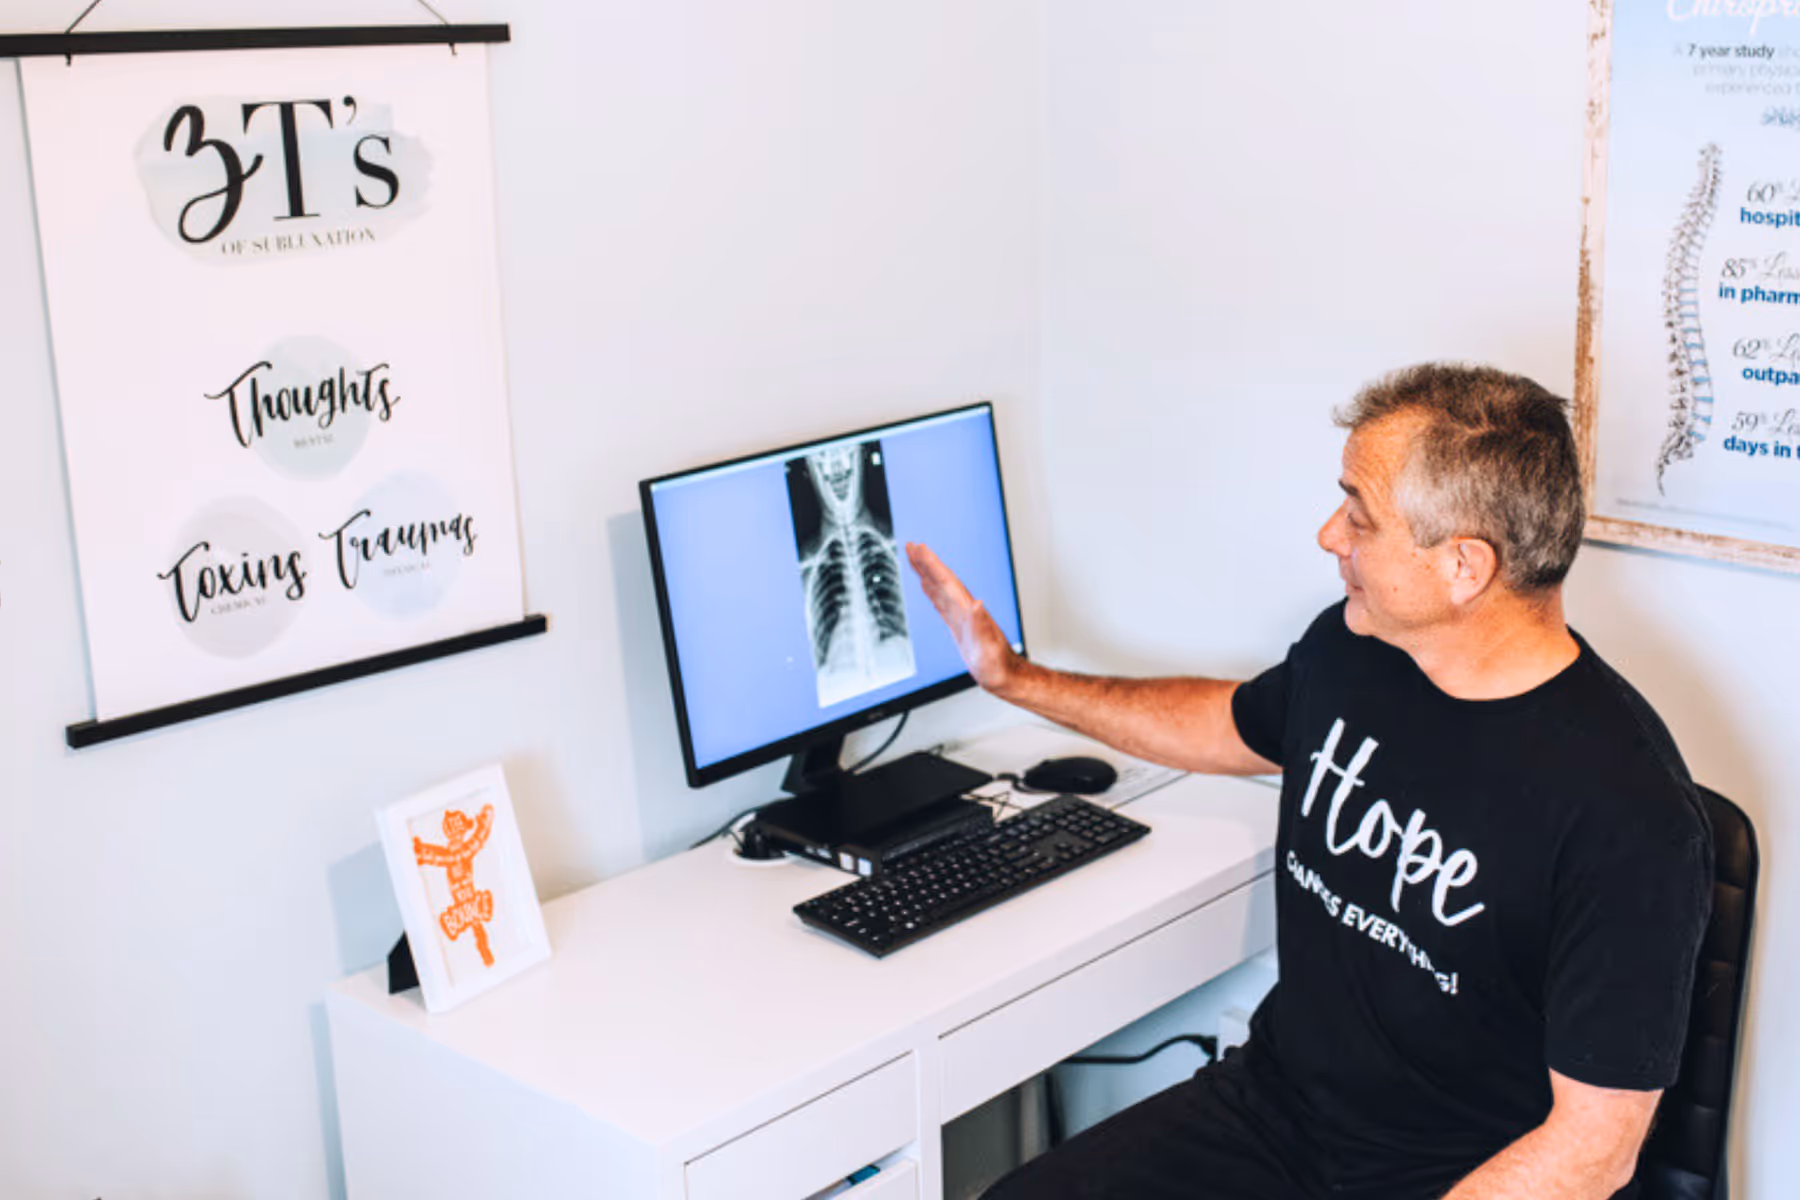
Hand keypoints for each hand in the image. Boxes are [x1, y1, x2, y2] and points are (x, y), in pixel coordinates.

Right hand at [905, 542, 1019, 692]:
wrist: (1006, 675)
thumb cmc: (998, 666)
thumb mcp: (988, 649)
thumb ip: (982, 626)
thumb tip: (977, 604)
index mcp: (968, 612)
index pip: (946, 582)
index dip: (932, 565)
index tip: (919, 549)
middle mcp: (964, 610)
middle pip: (942, 580)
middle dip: (926, 562)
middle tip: (911, 546)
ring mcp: (961, 616)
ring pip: (940, 588)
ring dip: (927, 572)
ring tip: (914, 558)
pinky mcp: (959, 625)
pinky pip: (941, 602)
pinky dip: (932, 590)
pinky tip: (926, 585)